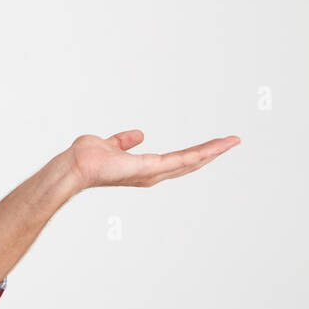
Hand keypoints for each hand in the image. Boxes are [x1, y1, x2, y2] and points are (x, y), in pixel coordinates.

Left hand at [67, 130, 240, 190]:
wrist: (75, 165)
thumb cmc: (86, 158)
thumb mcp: (109, 145)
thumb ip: (123, 141)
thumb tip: (138, 135)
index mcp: (143, 168)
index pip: (175, 161)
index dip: (195, 154)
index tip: (212, 145)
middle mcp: (151, 174)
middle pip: (189, 164)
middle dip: (211, 153)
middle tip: (231, 142)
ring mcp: (153, 173)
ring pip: (190, 162)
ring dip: (213, 151)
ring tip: (232, 141)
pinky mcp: (151, 168)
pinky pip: (182, 160)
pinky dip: (201, 153)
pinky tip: (217, 146)